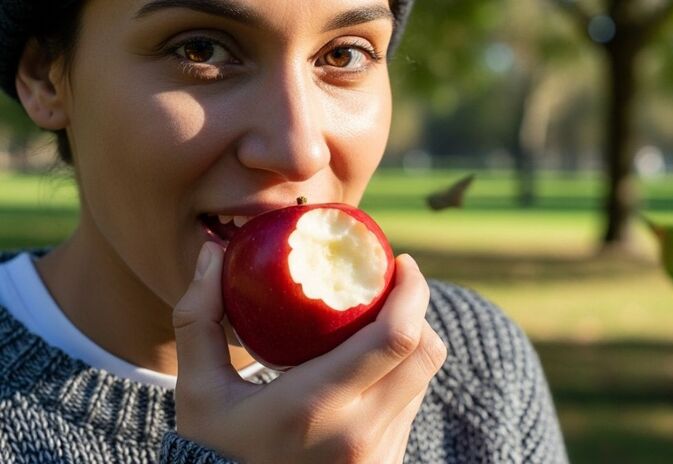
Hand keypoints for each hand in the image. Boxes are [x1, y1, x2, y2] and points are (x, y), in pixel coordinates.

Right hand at [172, 242, 446, 463]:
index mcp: (315, 405)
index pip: (396, 337)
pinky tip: (371, 363)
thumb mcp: (199, 393)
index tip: (400, 262)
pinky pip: (412, 404)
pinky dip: (402, 373)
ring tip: (378, 319)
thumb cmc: (215, 454)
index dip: (412, 291)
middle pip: (427, 352)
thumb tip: (213, 253)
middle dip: (419, 308)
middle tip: (392, 284)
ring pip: (424, 378)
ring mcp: (380, 452)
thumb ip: (199, 320)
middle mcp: (360, 431)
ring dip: (412, 340)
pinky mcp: (388, 463)